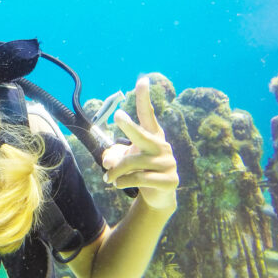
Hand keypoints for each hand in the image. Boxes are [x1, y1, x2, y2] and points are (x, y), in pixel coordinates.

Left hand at [102, 77, 178, 211]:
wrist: (158, 197)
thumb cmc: (140, 171)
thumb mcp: (125, 162)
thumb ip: (114, 158)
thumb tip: (108, 162)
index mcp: (153, 136)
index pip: (148, 114)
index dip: (145, 98)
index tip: (142, 79)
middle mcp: (162, 146)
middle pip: (142, 135)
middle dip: (129, 125)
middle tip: (118, 115)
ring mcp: (168, 163)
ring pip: (133, 163)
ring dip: (116, 172)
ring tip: (108, 178)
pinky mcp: (169, 181)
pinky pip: (139, 179)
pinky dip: (123, 182)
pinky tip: (117, 185)